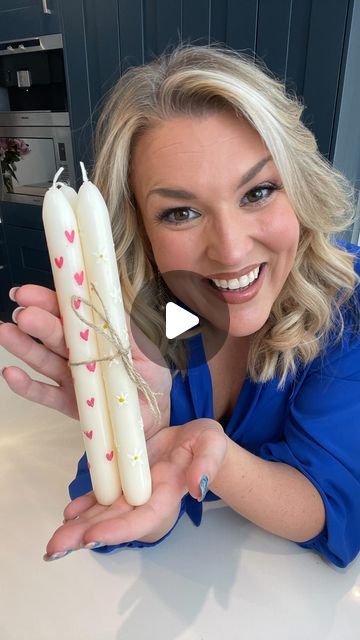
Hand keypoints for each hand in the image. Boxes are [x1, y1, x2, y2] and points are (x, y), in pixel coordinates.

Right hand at [0, 284, 170, 433]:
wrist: (155, 411)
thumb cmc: (148, 373)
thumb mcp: (143, 345)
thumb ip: (124, 326)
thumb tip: (107, 303)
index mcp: (92, 333)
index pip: (67, 312)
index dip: (47, 301)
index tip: (26, 293)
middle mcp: (76, 352)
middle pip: (53, 334)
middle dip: (37, 322)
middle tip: (23, 313)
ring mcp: (70, 377)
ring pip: (43, 360)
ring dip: (24, 347)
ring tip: (6, 333)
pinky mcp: (68, 403)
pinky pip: (45, 394)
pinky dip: (26, 385)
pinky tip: (11, 373)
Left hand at [44, 419, 226, 558]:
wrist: (196, 441)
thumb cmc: (206, 442)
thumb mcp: (212, 444)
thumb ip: (206, 464)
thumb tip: (196, 488)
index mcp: (169, 492)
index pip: (144, 517)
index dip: (120, 529)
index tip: (93, 538)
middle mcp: (148, 498)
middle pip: (117, 522)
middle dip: (87, 535)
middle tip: (55, 548)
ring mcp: (134, 491)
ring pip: (105, 512)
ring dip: (80, 527)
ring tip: (55, 541)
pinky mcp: (125, 480)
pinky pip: (103, 496)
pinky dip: (86, 505)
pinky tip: (69, 513)